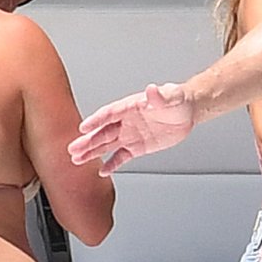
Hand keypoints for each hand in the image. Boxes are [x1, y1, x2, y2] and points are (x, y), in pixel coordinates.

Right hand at [70, 83, 195, 173]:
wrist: (187, 112)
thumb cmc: (177, 100)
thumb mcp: (171, 96)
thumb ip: (160, 96)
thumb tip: (152, 90)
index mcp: (130, 107)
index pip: (109, 114)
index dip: (96, 120)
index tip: (83, 128)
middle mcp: (126, 122)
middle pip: (103, 132)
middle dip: (87, 141)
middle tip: (73, 149)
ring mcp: (130, 135)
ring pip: (107, 145)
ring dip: (92, 152)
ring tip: (77, 159)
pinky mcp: (138, 147)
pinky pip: (122, 157)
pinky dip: (112, 164)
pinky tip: (102, 170)